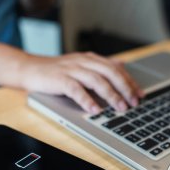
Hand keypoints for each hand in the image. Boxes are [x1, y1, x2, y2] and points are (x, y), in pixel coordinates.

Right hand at [18, 52, 143, 113]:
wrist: (29, 69)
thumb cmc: (56, 72)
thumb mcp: (80, 66)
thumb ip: (99, 67)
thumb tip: (121, 65)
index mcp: (90, 59)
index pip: (116, 68)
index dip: (130, 81)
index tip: (140, 94)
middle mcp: (83, 61)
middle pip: (110, 72)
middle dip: (124, 88)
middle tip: (134, 102)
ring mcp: (71, 69)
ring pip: (96, 80)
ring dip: (110, 94)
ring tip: (120, 107)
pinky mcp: (60, 79)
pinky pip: (76, 89)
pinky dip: (87, 100)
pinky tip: (94, 110)